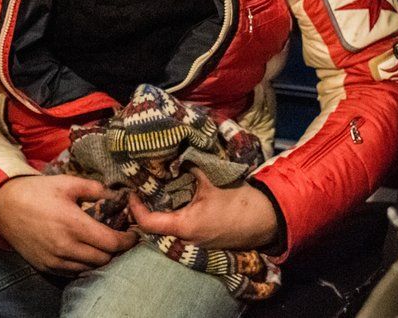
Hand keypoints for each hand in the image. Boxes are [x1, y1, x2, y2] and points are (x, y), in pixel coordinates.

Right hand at [0, 175, 137, 274]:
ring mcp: (55, 260)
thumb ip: (95, 188)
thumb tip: (117, 194)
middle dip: (116, 249)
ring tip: (103, 244)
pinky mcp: (46, 267)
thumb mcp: (67, 183)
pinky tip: (85, 251)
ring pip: (90, 268)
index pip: (112, 243)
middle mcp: (66, 247)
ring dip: (100, 258)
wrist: (4, 206)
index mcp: (74, 224)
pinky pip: (73, 272)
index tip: (133, 234)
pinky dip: (84, 264)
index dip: (127, 240)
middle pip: (104, 259)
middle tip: (120, 238)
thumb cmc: (37, 192)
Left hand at [127, 168, 277, 250]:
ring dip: (161, 214)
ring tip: (155, 194)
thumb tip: (175, 153)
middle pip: (155, 229)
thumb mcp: (211, 181)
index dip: (135, 207)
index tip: (132, 192)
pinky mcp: (204, 242)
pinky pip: (181, 232)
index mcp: (184, 226)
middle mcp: (186, 240)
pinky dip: (174, 218)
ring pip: (168, 231)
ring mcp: (195, 244)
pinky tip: (175, 203)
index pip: (147, 222)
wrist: (265, 219)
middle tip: (141, 190)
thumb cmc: (237, 201)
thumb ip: (190, 167)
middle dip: (146, 210)